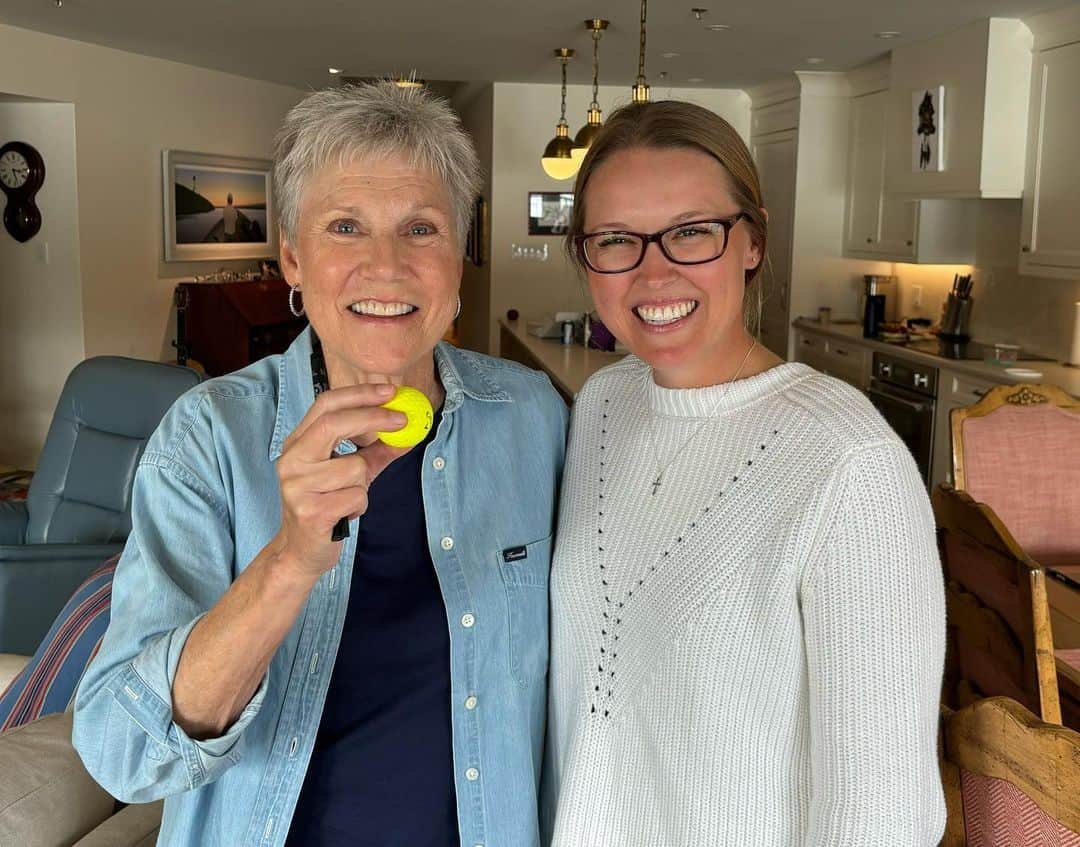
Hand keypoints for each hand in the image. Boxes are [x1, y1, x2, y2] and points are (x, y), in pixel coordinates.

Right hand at [271, 384, 407, 578]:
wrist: (301, 552)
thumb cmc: (326, 506)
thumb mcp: (351, 474)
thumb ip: (375, 452)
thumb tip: (407, 432)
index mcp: (297, 445)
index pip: (325, 405)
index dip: (360, 394)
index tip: (390, 392)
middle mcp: (292, 461)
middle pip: (333, 424)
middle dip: (373, 418)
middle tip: (403, 418)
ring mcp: (297, 486)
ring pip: (354, 467)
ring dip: (364, 483)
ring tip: (348, 498)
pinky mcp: (310, 511)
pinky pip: (356, 496)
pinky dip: (360, 505)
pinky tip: (345, 514)